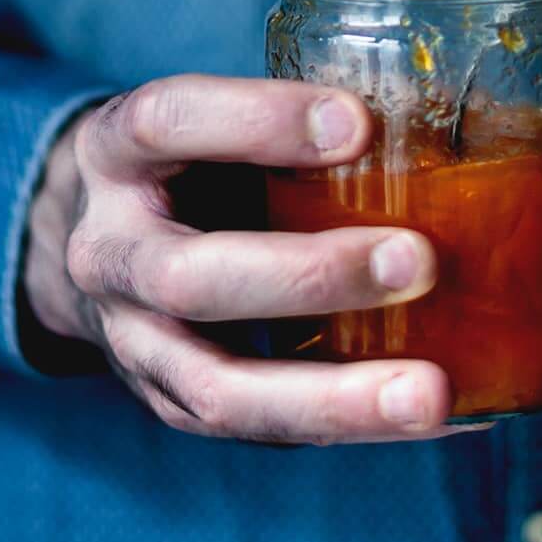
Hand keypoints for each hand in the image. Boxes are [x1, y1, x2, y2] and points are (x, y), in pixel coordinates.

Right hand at [24, 74, 485, 443]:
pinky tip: (442, 413)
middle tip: (419, 262)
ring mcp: (131, 342)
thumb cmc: (189, 161)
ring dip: (331, 396)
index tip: (359, 124)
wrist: (96, 242)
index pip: (171, 122)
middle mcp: (107, 252)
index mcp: (117, 153)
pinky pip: (260, 431)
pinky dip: (351, 426)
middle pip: (189, 277)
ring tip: (430, 394)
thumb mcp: (210, 118)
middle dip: (310, 276)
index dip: (260, 121)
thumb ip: (295, 119)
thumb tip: (444, 110)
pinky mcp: (171, 404)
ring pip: (217, 389)